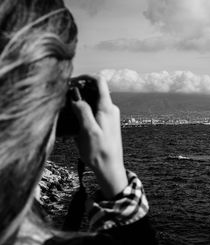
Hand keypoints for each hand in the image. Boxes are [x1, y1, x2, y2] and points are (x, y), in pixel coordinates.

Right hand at [71, 75, 127, 198]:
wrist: (110, 168)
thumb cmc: (99, 151)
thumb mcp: (88, 131)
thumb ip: (83, 111)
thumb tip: (75, 96)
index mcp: (107, 107)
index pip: (99, 81)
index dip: (85, 77)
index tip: (71, 80)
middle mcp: (110, 108)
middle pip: (95, 89)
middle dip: (79, 89)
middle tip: (64, 97)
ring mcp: (109, 115)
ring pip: (94, 100)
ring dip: (81, 101)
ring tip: (67, 109)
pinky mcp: (106, 123)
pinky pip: (94, 110)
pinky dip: (84, 110)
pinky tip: (74, 120)